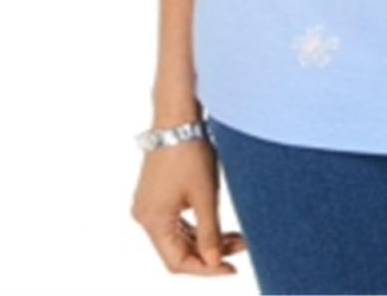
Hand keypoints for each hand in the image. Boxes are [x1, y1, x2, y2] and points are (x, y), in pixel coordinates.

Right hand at [131, 138, 246, 275]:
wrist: (178, 117)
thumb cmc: (190, 153)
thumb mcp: (205, 195)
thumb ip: (209, 233)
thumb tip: (214, 262)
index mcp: (152, 220)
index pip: (177, 262)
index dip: (205, 269)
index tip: (231, 268)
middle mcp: (144, 216)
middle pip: (177, 250)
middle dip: (210, 253)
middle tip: (242, 247)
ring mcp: (148, 205)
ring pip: (178, 236)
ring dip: (205, 240)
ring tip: (237, 237)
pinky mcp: (156, 194)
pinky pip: (175, 221)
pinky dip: (196, 226)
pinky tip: (218, 226)